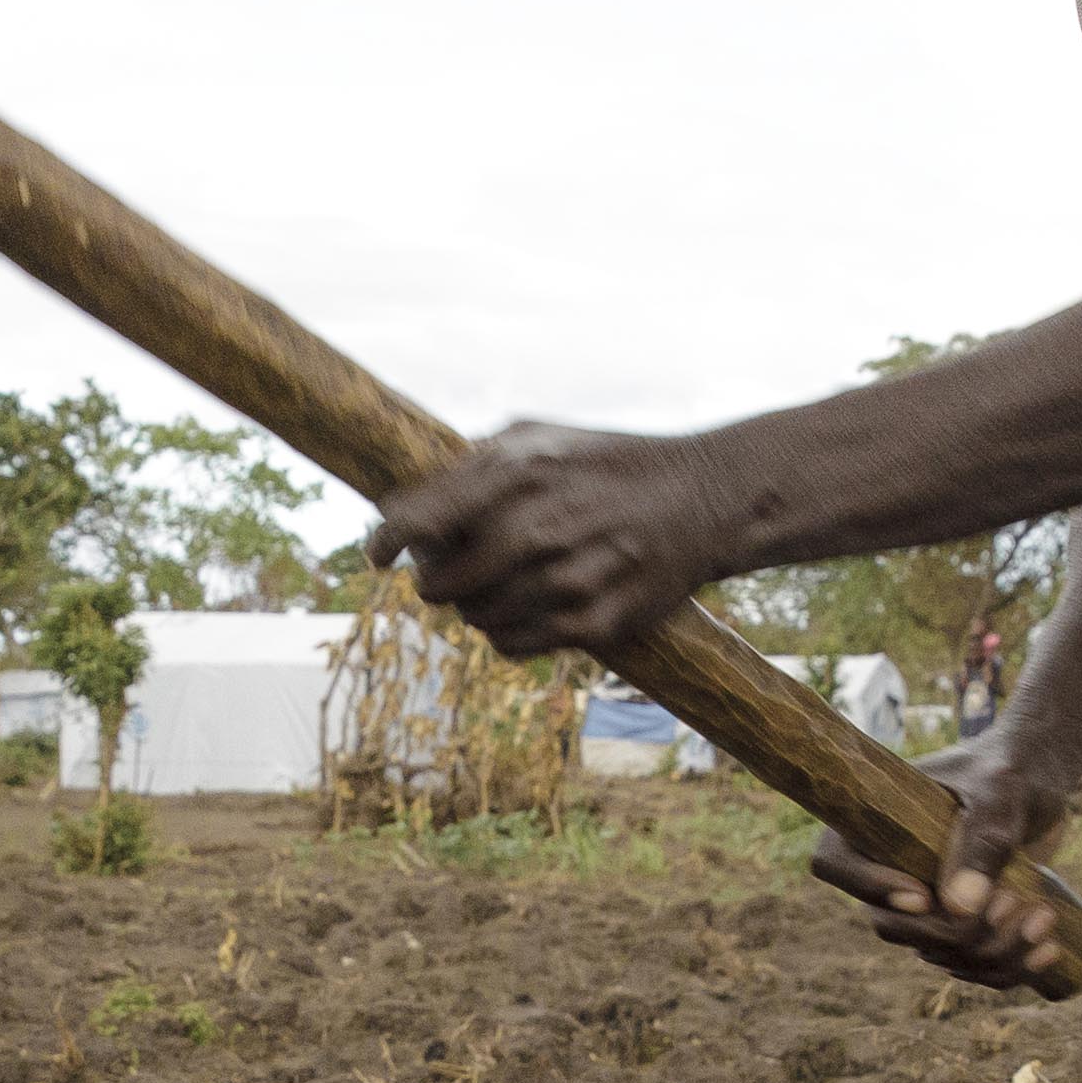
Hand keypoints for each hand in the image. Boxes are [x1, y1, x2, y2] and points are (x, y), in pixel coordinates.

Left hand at [365, 423, 737, 659]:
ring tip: (499, 581)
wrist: (702, 498)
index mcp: (515, 475)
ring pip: (474, 621)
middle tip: (449, 567)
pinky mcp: (593, 626)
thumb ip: (468, 466)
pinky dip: (506, 632)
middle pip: (439, 585)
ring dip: (472, 606)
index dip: (386, 542)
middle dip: (434, 579)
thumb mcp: (536, 436)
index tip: (379, 553)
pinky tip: (527, 604)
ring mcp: (565, 584)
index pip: (416, 523)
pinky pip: (511, 647)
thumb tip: (400, 507)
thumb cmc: (606, 463)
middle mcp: (536, 531)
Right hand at [809, 732, 1078, 988]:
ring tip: (1042, 916)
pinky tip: (1048, 949)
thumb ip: (981, 843)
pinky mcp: (961, 924)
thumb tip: (958, 912)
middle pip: (891, 927)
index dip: (868, 888)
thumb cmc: (1010, 769)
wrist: (1039, 779)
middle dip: (951, 933)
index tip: (923, 894)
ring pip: (937, 955)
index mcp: (875, 823)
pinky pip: (971, 967)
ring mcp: (926, 903)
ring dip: (992, 953)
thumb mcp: (999, 793)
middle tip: (1011, 902)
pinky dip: (1009, 968)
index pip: (835, 864)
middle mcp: (890, 869)